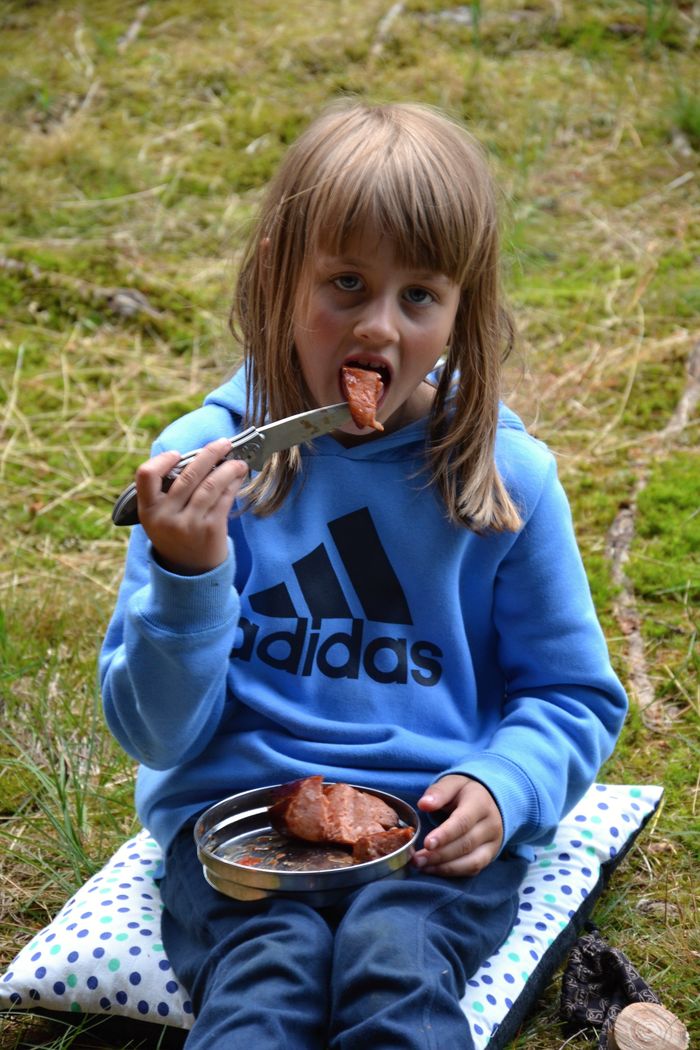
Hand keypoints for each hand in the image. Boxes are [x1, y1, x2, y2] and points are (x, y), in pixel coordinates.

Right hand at [135, 438, 247, 574]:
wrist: (190, 572)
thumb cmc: (176, 535)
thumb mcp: (160, 517)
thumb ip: (168, 492)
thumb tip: (198, 457)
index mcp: (148, 510)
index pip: (146, 475)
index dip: (162, 460)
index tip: (179, 454)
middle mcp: (165, 516)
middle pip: (187, 475)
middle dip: (209, 454)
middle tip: (223, 444)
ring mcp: (188, 524)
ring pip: (211, 485)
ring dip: (228, 468)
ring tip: (238, 462)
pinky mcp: (210, 530)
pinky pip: (223, 499)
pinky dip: (232, 484)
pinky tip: (238, 477)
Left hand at [412, 775, 502, 876]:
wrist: (488, 801)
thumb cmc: (464, 792)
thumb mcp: (452, 783)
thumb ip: (439, 792)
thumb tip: (424, 804)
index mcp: (480, 803)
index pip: (463, 822)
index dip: (445, 835)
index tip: (427, 843)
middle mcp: (491, 825)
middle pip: (465, 844)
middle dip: (439, 855)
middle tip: (416, 859)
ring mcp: (493, 843)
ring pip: (471, 861)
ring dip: (444, 867)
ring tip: (421, 866)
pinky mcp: (489, 856)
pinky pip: (472, 869)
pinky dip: (452, 872)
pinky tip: (433, 869)